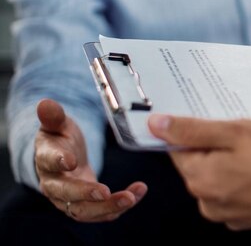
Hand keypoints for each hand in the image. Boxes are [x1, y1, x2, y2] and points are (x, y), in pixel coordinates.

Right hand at [34, 99, 146, 221]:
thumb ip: (54, 116)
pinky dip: (120, 207)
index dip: (58, 161)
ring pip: (85, 211)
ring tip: (131, 198)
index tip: (71, 160)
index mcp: (45, 160)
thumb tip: (45, 103)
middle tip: (106, 191)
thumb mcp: (58, 125)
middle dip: (86, 194)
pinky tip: (138, 193)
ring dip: (108, 207)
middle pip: (66, 194)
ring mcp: (69, 199)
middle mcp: (54, 185)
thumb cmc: (61, 139)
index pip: (48, 162)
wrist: (64, 158)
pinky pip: (102, 212)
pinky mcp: (87, 206)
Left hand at [148, 115, 250, 234]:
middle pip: (203, 162)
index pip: (180, 147)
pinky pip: (243, 188)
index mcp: (201, 180)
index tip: (221, 120)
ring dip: (242, 159)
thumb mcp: (242, 132)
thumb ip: (195, 130)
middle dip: (225, 144)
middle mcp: (211, 203)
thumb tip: (158, 126)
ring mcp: (232, 214)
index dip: (200, 128)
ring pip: (226, 174)